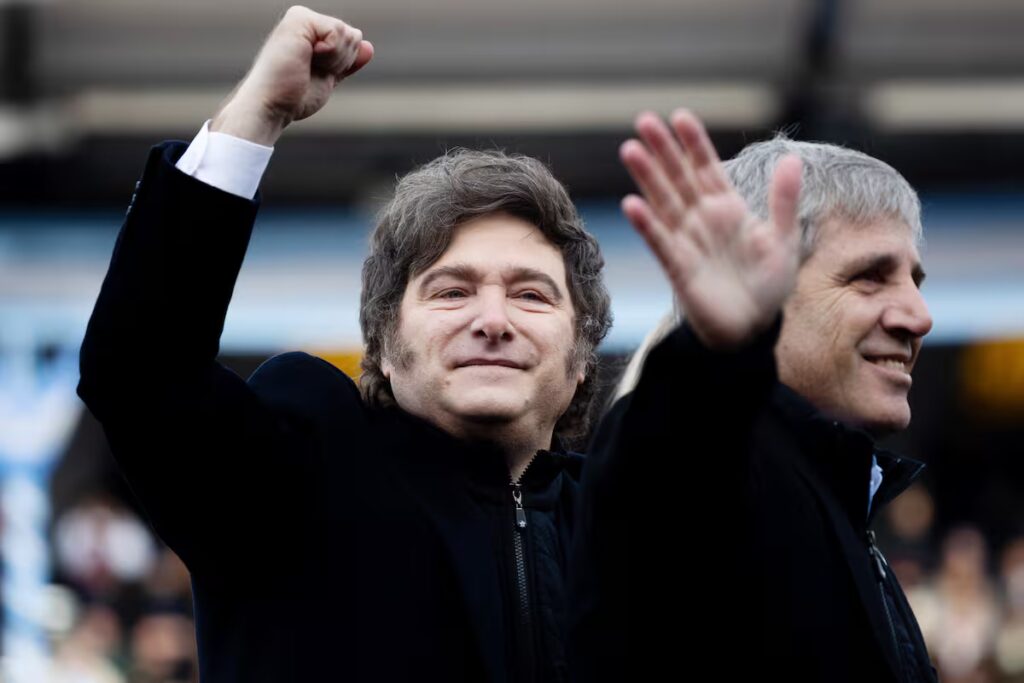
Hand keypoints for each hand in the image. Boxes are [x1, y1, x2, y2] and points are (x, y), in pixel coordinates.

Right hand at [211, 5, 373, 145]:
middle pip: (353, 35)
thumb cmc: (293, 97)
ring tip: (306, 66)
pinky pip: (338, 31)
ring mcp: (301, 18)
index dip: (344, 63)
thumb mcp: (328, 78)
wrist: (271, 105)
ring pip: (348, 33)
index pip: (352, 39)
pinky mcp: (299, 19)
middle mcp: (305, 21)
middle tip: (312, 71)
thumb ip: (347, 62)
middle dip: (342, 61)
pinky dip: (330, 53)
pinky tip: (306, 59)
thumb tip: (369, 47)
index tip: (318, 73)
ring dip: (335, 60)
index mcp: (311, 33)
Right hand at [619, 109, 802, 349]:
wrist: (752, 330)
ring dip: (647, 178)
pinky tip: (632, 204)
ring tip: (630, 149)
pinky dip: (646, 224)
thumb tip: (791, 158)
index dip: (694, 143)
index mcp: (728, 209)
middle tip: (644, 120)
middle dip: (662, 150)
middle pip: (678, 178)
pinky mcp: (677, 267)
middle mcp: (702, 220)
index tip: (680, 117)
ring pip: (663, 202)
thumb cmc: (767, 286)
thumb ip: (783, 201)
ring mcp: (687, 241)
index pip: (707, 168)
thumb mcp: (783, 240)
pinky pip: (659, 241)